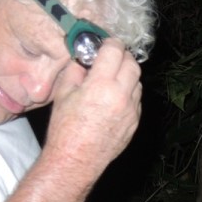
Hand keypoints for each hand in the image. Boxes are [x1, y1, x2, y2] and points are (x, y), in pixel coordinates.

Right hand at [43, 40, 142, 177]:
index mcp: (102, 85)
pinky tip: (114, 96)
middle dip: (123, 56)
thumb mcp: (64, 92)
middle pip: (133, 65)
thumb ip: (77, 69)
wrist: (78, 158)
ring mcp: (132, 110)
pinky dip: (129, 92)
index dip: (110, 43)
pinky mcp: (135, 122)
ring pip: (138, 82)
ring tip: (112, 77)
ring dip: (127, 75)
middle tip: (112, 56)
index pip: (115, 51)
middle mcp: (122, 96)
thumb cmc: (66, 127)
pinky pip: (137, 100)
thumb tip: (85, 57)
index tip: (105, 42)